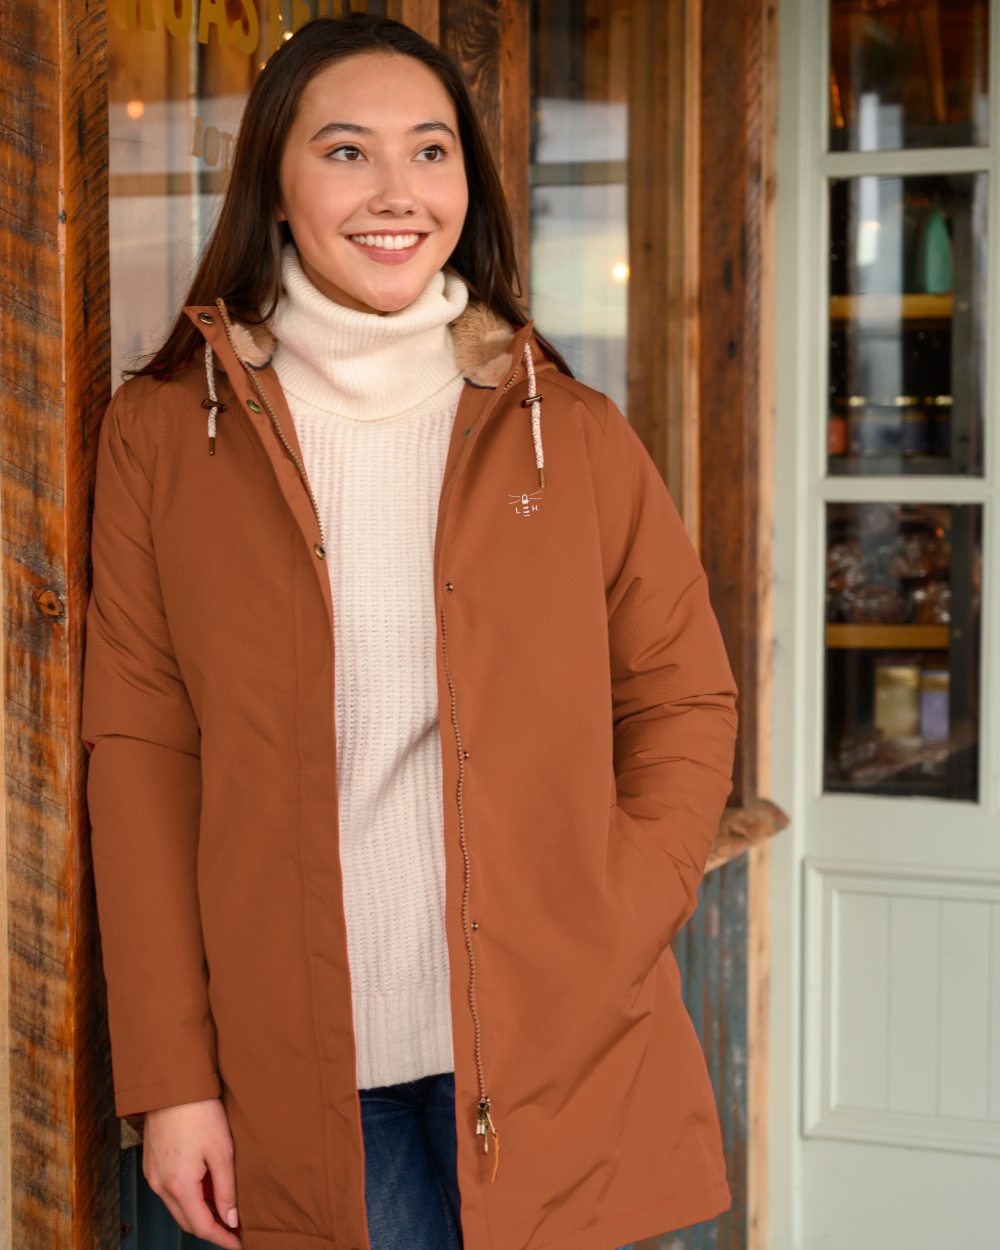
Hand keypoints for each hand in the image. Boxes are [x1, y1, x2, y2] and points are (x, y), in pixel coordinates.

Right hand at [142, 1097, 241, 1248]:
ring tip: (223, 1209)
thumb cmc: (199, 1113)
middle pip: (187, 1220)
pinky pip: (170, 1191)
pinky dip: (187, 1197)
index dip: (222, 1238)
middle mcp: (161, 1186)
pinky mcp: (151, 1163)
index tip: (238, 1243)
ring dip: (198, 1212)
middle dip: (210, 1228)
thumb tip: (232, 1218)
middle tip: (233, 1230)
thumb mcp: (221, 1151)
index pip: (202, 1226)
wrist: (172, 1085)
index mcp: (179, 1185)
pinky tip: (204, 1188)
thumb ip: (226, 1189)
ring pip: (177, 1207)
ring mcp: (153, 1175)